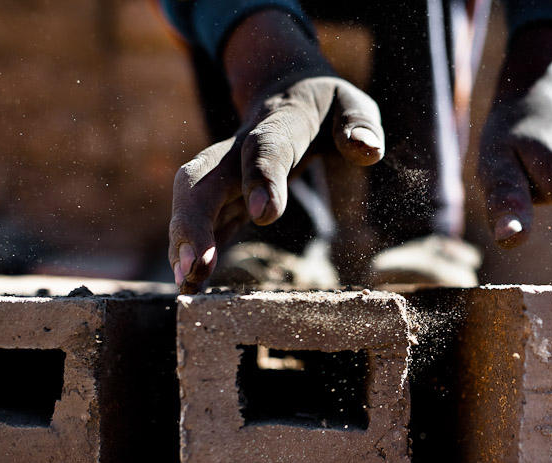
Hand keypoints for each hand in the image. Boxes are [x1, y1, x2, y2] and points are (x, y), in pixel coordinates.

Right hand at [168, 11, 383, 292]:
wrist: (286, 88)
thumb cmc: (327, 105)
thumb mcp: (352, 103)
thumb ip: (360, 124)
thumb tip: (367, 149)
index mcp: (281, 122)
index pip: (268, 148)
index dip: (263, 179)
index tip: (264, 216)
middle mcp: (240, 147)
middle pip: (204, 177)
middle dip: (195, 221)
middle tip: (194, 266)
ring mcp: (227, 171)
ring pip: (193, 199)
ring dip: (184, 241)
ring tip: (186, 285)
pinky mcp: (225, 194)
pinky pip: (203, 220)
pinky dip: (192, 250)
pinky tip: (189, 285)